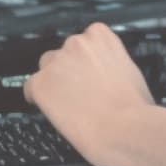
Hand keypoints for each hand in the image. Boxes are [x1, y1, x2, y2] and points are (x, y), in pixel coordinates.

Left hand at [22, 23, 157, 165]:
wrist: (125, 128)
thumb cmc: (135, 108)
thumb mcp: (131, 73)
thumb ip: (114, 65)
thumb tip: (108, 74)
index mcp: (101, 37)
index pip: (84, 38)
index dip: (84, 59)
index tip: (87, 71)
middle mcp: (77, 44)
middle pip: (63, 53)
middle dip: (69, 71)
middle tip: (79, 92)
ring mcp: (57, 62)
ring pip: (46, 69)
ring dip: (53, 84)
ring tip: (68, 105)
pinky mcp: (41, 83)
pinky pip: (30, 89)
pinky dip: (37, 100)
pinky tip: (51, 111)